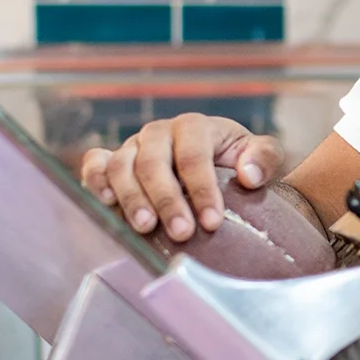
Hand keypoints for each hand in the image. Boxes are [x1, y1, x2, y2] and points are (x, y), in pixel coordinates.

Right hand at [79, 114, 281, 242]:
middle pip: (154, 162)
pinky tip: (106, 203)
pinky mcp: (112, 162)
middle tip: (181, 233)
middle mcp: (158, 133)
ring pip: (122, 166)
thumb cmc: (236, 162)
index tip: (212, 222)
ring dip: (131, 197)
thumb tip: (248, 176)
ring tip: (145, 228)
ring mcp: (132, 146)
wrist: (214, 165)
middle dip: (167, 200)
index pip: (193, 155)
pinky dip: (95, 180)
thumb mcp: (260, 155)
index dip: (202, 188)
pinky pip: (95, 164)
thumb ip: (264, 159)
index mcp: (194, 127)